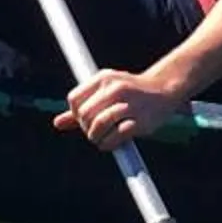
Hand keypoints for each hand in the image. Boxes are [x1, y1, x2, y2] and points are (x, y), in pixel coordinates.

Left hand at [53, 66, 187, 146]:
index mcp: (103, 78)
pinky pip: (115, 137)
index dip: (76, 114)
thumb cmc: (130, 92)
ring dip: (95, 137)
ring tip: (101, 138)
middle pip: (84, 115)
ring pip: (97, 126)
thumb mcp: (105, 91)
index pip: (74, 100)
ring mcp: (128, 104)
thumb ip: (82, 106)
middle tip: (95, 132)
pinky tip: (112, 142)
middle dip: (86, 128)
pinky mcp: (139, 121)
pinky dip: (109, 144)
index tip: (86, 120)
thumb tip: (57, 123)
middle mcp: (115, 89)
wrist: (164, 90)